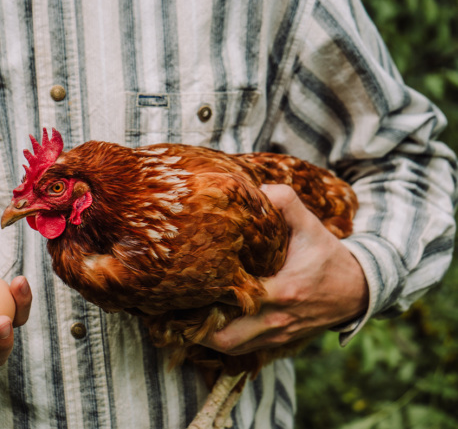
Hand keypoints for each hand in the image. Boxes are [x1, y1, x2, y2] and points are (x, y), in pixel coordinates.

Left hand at [201, 184, 368, 354]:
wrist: (358, 290)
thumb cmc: (328, 257)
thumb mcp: (311, 226)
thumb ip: (286, 202)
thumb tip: (258, 188)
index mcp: (282, 292)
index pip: (233, 302)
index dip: (204, 296)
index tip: (185, 284)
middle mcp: (277, 320)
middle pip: (224, 339)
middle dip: (196, 327)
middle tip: (178, 305)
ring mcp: (277, 335)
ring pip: (230, 347)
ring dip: (206, 335)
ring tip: (187, 314)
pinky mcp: (278, 342)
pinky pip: (243, 348)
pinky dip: (224, 338)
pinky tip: (210, 320)